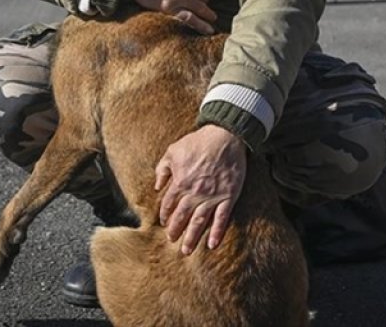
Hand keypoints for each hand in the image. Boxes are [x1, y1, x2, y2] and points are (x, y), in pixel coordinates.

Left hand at [154, 124, 245, 254]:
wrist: (224, 135)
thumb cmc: (198, 142)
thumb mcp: (173, 150)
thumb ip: (162, 169)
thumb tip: (157, 185)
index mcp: (180, 183)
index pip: (169, 205)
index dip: (166, 215)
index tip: (165, 223)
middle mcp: (194, 193)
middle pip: (182, 217)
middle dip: (176, 231)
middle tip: (172, 241)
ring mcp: (212, 196)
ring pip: (199, 222)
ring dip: (192, 237)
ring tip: (187, 250)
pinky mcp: (228, 196)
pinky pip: (222, 218)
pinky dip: (217, 232)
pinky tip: (212, 244)